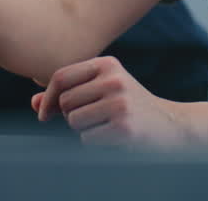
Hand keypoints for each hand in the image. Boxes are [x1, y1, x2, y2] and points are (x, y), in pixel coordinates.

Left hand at [32, 56, 191, 147]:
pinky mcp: (124, 126)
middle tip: (93, 119)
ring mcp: (120, 102)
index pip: (60, 76)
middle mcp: (114, 79)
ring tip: (106, 126)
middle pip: (65, 102)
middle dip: (70, 116)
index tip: (45, 114)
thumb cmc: (130, 107)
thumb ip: (69, 95)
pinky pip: (87, 139)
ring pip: (74, 121)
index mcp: (107, 64)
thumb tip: (35, 104)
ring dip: (83, 130)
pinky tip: (114, 137)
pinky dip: (95, 143)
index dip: (47, 98)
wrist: (172, 126)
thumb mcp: (102, 92)